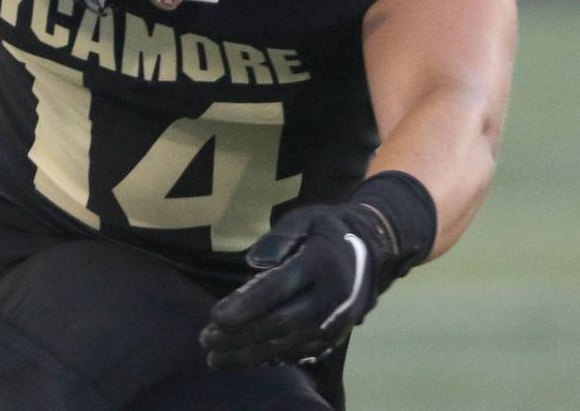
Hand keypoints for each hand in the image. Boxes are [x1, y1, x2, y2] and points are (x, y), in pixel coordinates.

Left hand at [200, 202, 396, 367]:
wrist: (373, 250)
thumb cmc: (327, 229)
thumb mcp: (305, 218)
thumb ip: (279, 237)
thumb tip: (253, 263)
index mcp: (321, 264)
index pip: (280, 288)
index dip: (247, 305)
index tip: (216, 316)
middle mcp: (331, 298)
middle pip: (282, 323)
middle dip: (242, 335)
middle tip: (206, 340)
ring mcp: (336, 322)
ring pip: (290, 345)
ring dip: (251, 354)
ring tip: (215, 358)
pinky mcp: (336, 336)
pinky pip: (302, 353)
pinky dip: (272, 359)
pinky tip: (245, 360)